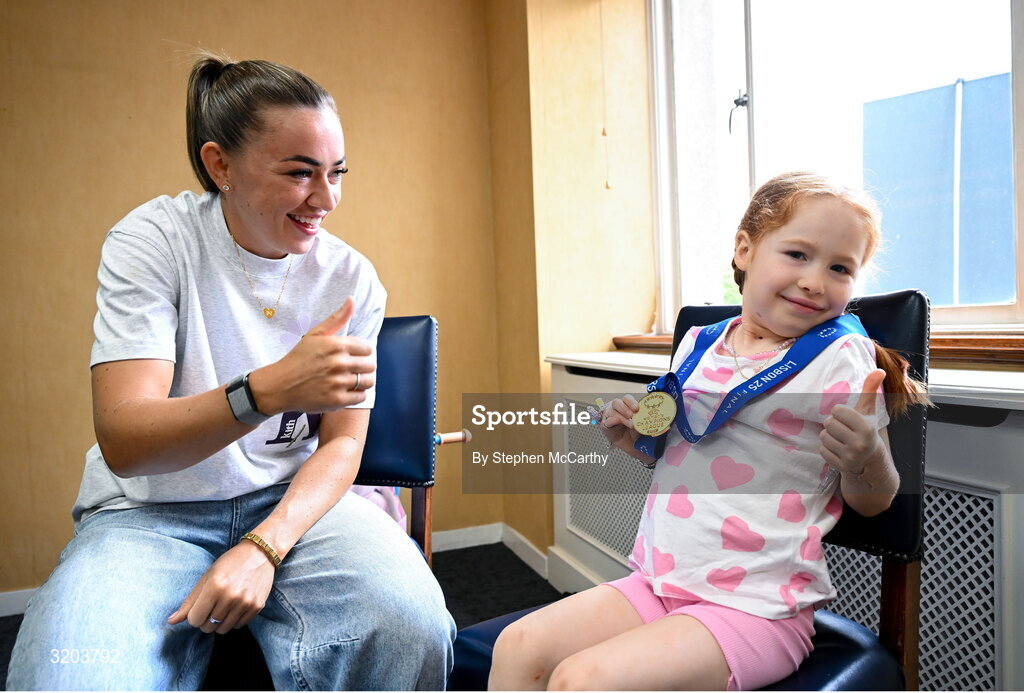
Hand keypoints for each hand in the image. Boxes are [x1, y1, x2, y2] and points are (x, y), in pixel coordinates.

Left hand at [167, 540, 275, 633]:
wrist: (260, 553)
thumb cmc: (230, 563)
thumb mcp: (207, 577)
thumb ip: (190, 601)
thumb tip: (171, 621)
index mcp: (214, 586)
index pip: (194, 620)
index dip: (194, 616)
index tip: (199, 607)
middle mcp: (230, 596)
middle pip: (208, 627)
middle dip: (206, 620)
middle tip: (211, 607)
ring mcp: (245, 602)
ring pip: (223, 629)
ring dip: (219, 622)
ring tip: (223, 607)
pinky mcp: (257, 606)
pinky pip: (238, 625)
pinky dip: (233, 620)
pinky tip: (235, 607)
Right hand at [249, 296, 376, 414]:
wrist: (280, 386)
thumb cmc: (299, 358)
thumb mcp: (315, 335)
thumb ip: (337, 318)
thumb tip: (352, 300)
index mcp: (336, 345)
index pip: (368, 348)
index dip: (360, 352)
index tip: (349, 356)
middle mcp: (339, 363)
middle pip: (370, 365)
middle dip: (361, 367)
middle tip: (348, 369)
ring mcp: (338, 383)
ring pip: (368, 381)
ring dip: (361, 381)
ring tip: (348, 380)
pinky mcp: (337, 400)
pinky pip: (361, 397)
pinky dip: (355, 395)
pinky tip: (343, 391)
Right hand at [598, 395, 641, 451]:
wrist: (629, 441)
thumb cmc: (634, 429)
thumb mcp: (640, 422)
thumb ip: (642, 417)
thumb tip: (648, 415)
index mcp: (625, 404)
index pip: (626, 398)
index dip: (631, 402)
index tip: (637, 408)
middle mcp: (616, 408)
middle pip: (616, 402)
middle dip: (625, 409)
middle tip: (632, 415)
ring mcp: (609, 415)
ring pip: (612, 412)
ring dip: (622, 418)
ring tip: (631, 425)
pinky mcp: (605, 424)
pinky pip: (607, 421)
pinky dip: (612, 421)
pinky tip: (617, 422)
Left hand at [819, 370, 885, 478]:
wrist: (870, 460)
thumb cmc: (866, 430)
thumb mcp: (869, 411)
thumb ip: (870, 390)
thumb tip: (880, 370)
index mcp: (867, 428)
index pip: (837, 410)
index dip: (840, 412)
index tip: (848, 418)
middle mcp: (859, 444)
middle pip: (828, 423)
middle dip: (834, 424)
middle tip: (844, 430)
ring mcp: (850, 457)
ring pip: (823, 437)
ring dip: (829, 436)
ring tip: (841, 440)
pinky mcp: (841, 466)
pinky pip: (822, 450)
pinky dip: (827, 449)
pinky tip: (839, 450)